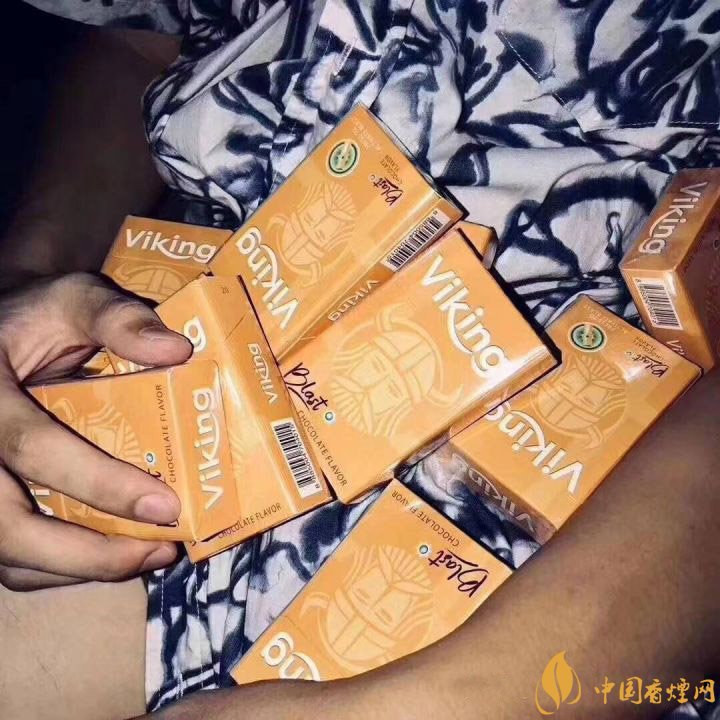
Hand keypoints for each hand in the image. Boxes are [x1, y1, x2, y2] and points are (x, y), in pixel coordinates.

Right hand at [0, 273, 191, 590]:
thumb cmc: (35, 319)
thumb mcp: (72, 301)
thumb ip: (117, 318)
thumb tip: (177, 351)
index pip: (33, 448)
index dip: (99, 483)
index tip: (165, 506)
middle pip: (7, 527)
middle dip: (88, 553)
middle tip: (161, 550)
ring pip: (8, 553)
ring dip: (80, 568)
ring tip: (149, 557)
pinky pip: (10, 555)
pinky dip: (61, 566)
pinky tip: (112, 556)